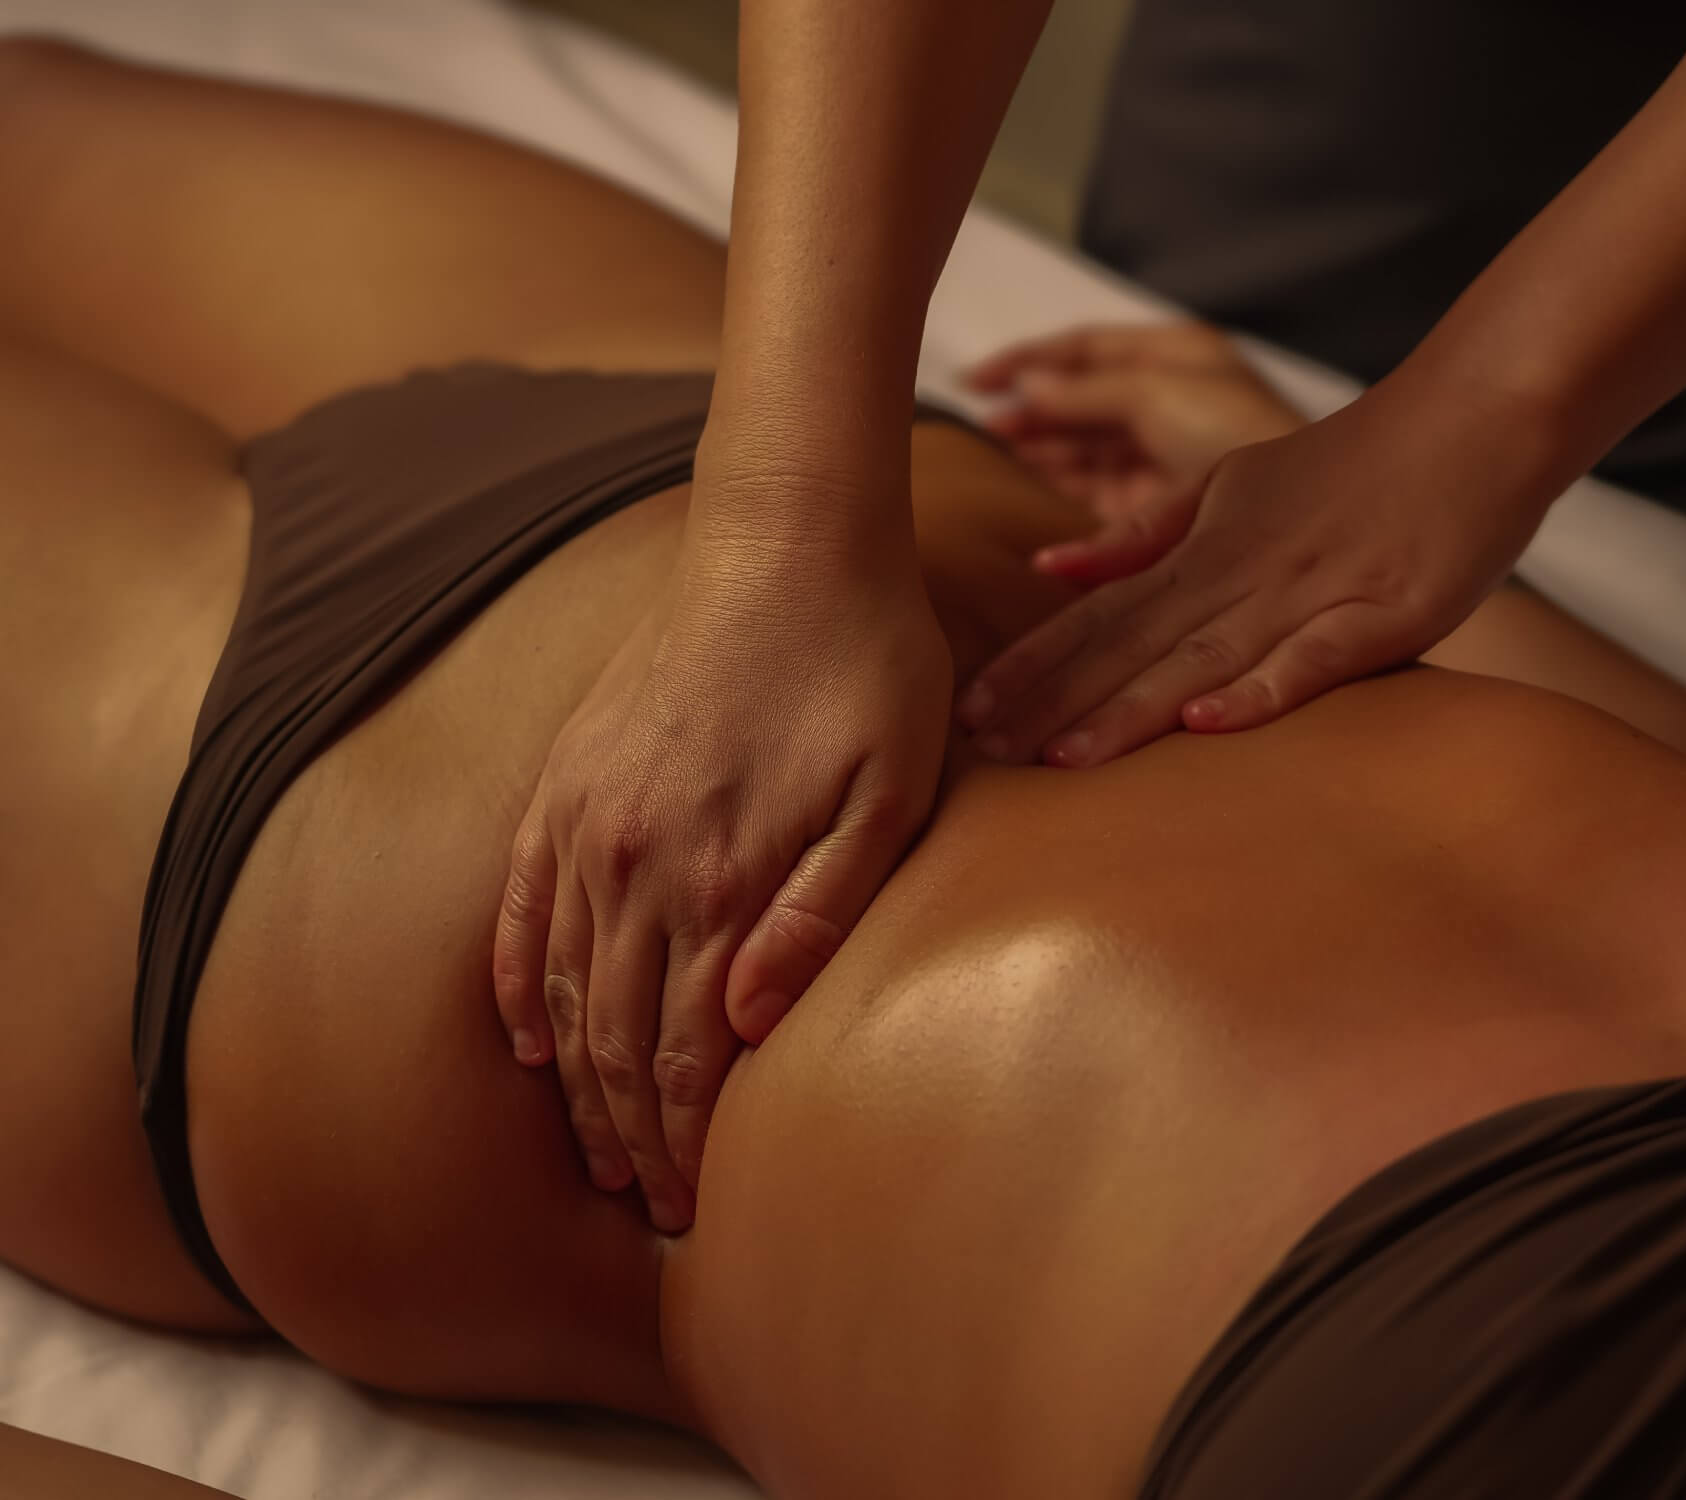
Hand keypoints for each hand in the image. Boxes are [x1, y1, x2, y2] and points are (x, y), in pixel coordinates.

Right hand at [492, 504, 951, 1231]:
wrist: (787, 543)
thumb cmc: (866, 667)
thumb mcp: (890, 790)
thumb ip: (822, 911)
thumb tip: (750, 1024)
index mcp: (721, 879)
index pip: (680, 1053)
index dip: (681, 1142)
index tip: (688, 1205)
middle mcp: (635, 864)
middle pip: (613, 1039)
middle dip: (628, 1136)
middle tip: (647, 1203)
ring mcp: (587, 821)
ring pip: (560, 989)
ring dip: (572, 1083)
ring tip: (590, 1151)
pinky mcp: (566, 781)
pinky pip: (520, 907)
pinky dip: (515, 984)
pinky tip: (522, 1040)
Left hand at [956, 366, 1563, 766]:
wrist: (1475, 421)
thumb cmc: (1352, 464)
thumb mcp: (1233, 485)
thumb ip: (1149, 533)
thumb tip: (1054, 567)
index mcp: (1206, 547)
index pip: (1101, 613)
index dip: (1035, 663)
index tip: (971, 708)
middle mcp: (1244, 571)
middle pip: (1133, 643)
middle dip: (1055, 699)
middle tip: (983, 750)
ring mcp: (1314, 594)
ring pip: (1204, 656)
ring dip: (1130, 709)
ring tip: (1063, 759)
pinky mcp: (1386, 615)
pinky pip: (1316, 658)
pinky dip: (1263, 689)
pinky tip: (1207, 723)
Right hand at [966, 323, 1301, 576]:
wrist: (1295, 511)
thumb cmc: (1234, 433)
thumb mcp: (1155, 392)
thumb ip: (1086, 390)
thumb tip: (1027, 384)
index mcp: (1174, 355)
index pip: (1087, 348)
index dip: (1029, 358)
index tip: (975, 378)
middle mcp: (1167, 398)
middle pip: (1082, 396)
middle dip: (1032, 405)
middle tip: (979, 422)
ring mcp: (1163, 452)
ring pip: (1086, 443)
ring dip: (1041, 443)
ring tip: (993, 448)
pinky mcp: (1160, 504)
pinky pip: (1098, 486)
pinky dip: (1062, 481)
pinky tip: (1028, 481)